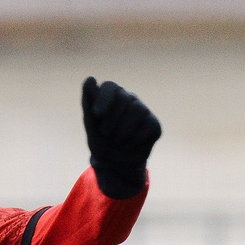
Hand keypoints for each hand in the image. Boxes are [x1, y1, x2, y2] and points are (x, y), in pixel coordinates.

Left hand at [81, 77, 160, 198]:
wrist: (116, 166)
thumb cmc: (101, 141)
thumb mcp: (91, 123)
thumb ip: (89, 101)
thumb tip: (90, 78)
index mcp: (113, 96)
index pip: (111, 87)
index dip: (104, 98)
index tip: (97, 114)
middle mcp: (130, 99)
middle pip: (124, 99)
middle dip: (111, 120)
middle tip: (106, 134)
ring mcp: (144, 111)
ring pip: (137, 111)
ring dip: (122, 131)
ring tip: (117, 141)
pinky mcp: (154, 125)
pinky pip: (147, 127)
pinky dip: (135, 139)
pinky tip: (130, 145)